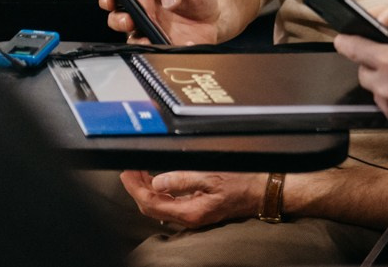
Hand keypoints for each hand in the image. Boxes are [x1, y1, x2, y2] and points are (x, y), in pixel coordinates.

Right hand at [97, 0, 221, 44]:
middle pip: (118, 21)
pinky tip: (185, 43)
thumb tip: (168, 0)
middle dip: (118, 22)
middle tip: (130, 21)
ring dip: (138, 43)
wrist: (216, 9)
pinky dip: (168, 52)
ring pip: (134, 42)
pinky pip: (160, 54)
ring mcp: (152, 33)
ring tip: (150, 40)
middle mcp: (143, 15)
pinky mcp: (166, 48)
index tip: (109, 1)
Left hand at [120, 170, 267, 228]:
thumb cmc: (241, 183)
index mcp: (190, 212)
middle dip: (137, 188)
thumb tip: (157, 182)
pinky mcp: (196, 209)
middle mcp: (188, 217)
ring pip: (159, 206)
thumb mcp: (212, 176)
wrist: (261, 192)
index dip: (135, 188)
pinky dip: (158, 191)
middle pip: (151, 207)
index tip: (127, 172)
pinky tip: (157, 180)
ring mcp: (192, 215)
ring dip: (146, 190)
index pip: (151, 203)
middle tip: (130, 169)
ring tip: (139, 172)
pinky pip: (170, 204)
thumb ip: (183, 179)